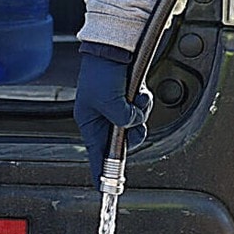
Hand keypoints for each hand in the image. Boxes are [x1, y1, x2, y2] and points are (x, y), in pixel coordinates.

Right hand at [75, 43, 153, 178]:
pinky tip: (138, 90)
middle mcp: (103, 117)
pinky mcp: (129, 97)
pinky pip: (142, 109)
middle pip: (123, 141)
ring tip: (136, 97)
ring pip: (136, 124)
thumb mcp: (109, 102)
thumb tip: (133, 124)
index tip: (107, 188)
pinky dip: (144, 101)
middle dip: (133, 132)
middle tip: (134, 120)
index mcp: (89, 122)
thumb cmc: (101, 72)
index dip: (103, 171)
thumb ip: (122, 121)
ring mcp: (117, 107)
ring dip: (140, 113)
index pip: (97, 154)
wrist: (113, 45)